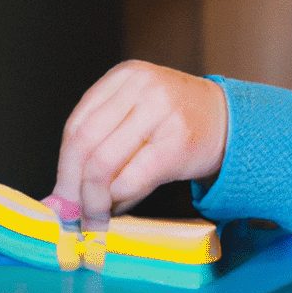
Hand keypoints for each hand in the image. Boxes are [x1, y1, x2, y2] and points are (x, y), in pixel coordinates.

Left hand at [52, 60, 228, 221]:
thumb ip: (102, 142)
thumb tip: (60, 197)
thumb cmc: (178, 122)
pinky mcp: (178, 142)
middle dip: (73, 187)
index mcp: (126, 76)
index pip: (76, 125)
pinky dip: (119, 200)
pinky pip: (131, 179)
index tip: (60, 197)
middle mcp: (143, 87)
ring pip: (103, 164)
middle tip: (72, 215)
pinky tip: (120, 208)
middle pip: (85, 143)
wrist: (232, 123)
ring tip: (96, 216)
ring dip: (94, 200)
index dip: (63, 167)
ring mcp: (162, 111)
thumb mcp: (138, 113)